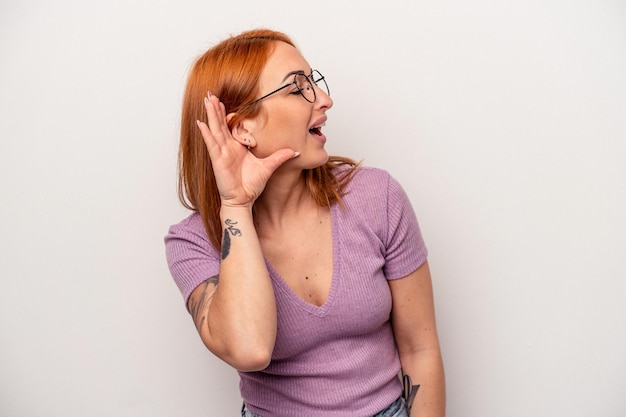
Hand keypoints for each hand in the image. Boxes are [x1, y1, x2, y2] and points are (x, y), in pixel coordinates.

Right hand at [196, 92, 298, 207]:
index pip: (231, 127)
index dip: (228, 114)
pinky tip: (201, 123)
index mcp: (238, 147)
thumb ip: (280, 157)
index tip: (226, 101)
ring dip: (211, 115)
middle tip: (211, 94)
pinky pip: (211, 144)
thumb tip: (295, 151)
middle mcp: (228, 148)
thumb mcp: (269, 167)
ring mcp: (221, 153)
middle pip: (220, 124)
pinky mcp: (218, 160)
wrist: (244, 200)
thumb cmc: (252, 185)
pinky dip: (206, 133)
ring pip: (215, 130)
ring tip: (207, 100)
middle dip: (216, 109)